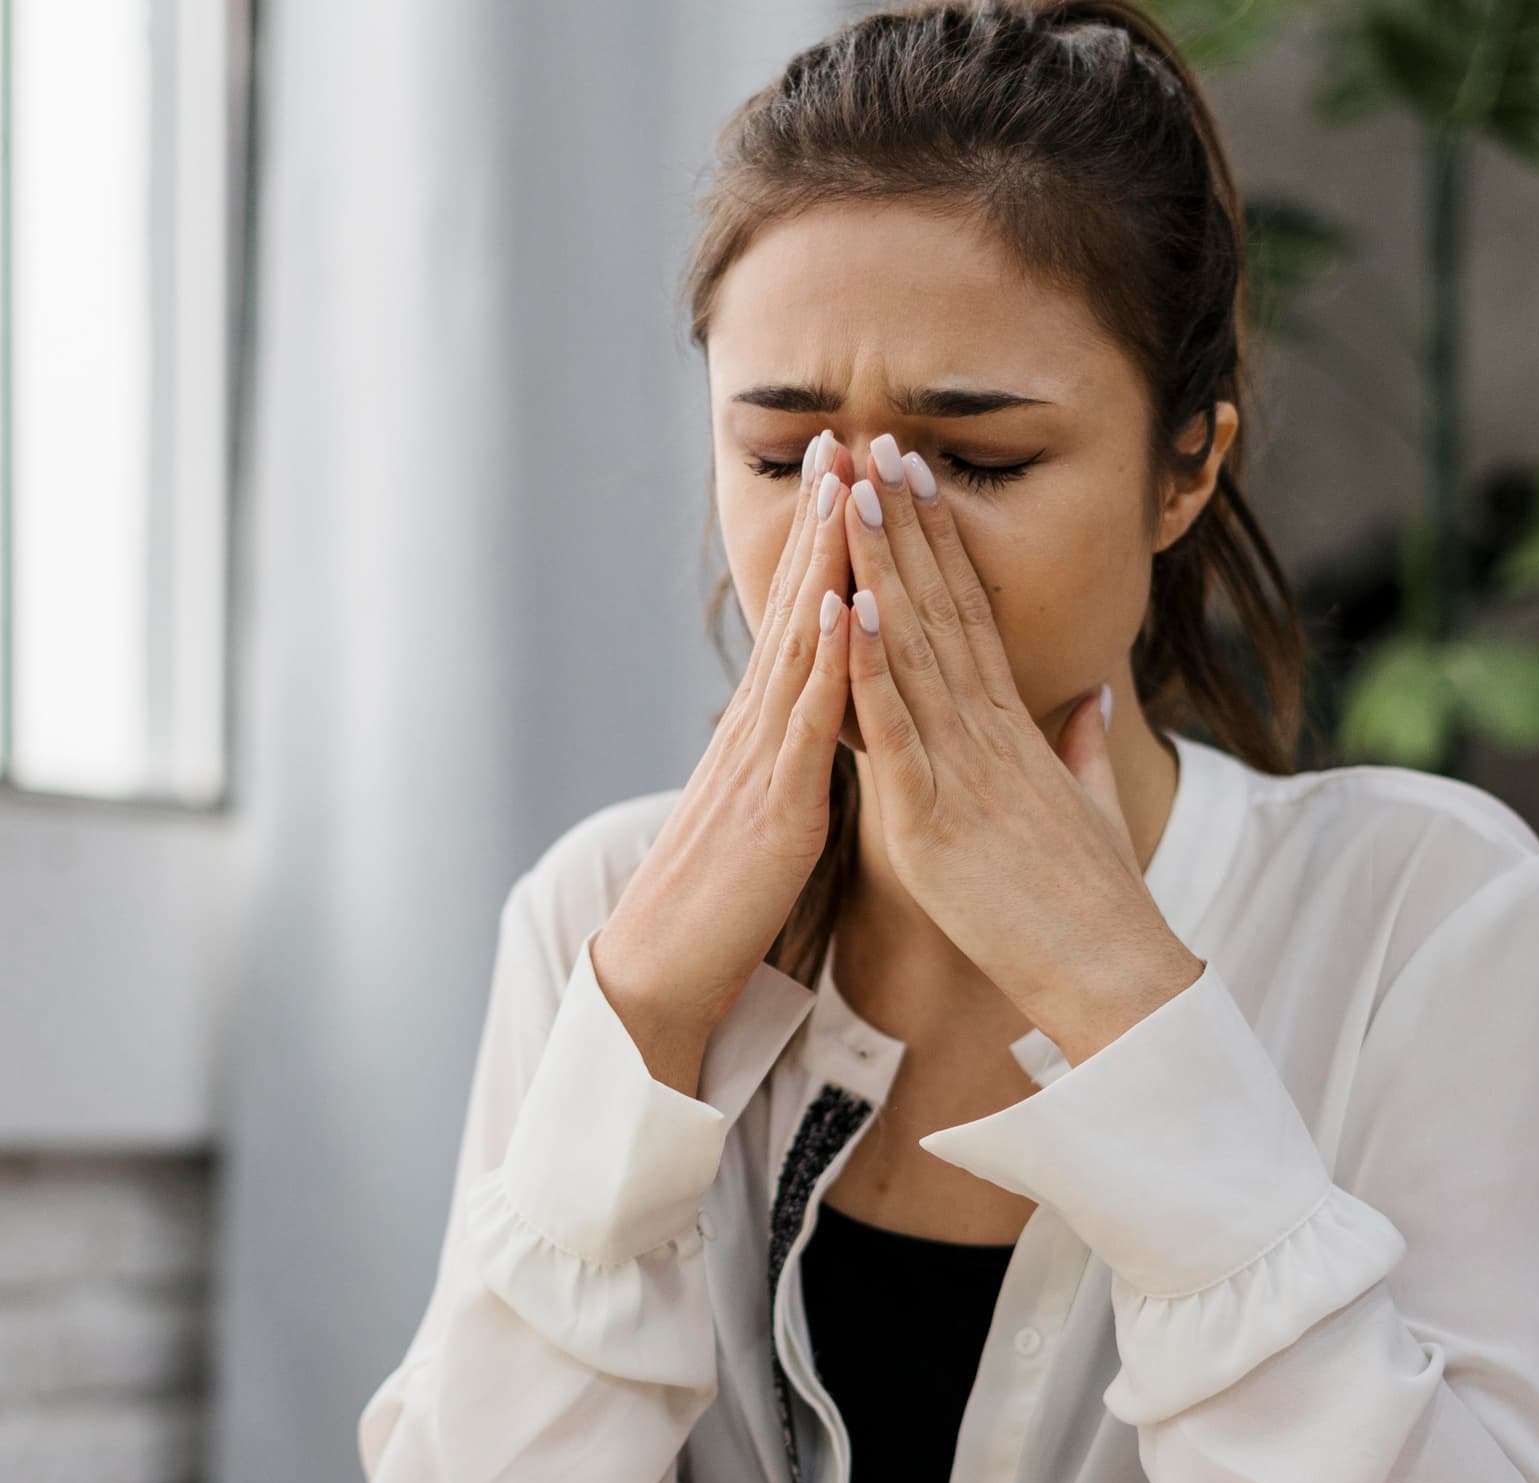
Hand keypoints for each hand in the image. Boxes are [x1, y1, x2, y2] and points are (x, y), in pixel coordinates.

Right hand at [592, 433, 857, 1075]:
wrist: (668, 972)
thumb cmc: (726, 904)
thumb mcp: (773, 815)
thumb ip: (798, 763)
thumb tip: (828, 725)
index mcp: (766, 734)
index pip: (800, 621)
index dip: (824, 546)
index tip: (848, 474)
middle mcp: (758, 731)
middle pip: (795, 607)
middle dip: (822, 522)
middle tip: (845, 434)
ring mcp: (762, 763)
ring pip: (799, 645)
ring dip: (824, 563)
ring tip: (845, 486)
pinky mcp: (776, 810)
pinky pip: (805, 726)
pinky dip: (827, 663)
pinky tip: (844, 606)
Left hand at [837, 436, 1202, 1065]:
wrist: (1117, 977)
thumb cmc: (1102, 909)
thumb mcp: (1095, 813)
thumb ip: (1088, 750)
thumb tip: (1094, 698)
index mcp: (1017, 736)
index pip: (974, 619)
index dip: (942, 546)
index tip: (917, 480)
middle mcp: (989, 738)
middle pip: (940, 612)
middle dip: (904, 526)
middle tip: (874, 443)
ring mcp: (963, 773)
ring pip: (914, 652)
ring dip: (878, 568)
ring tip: (852, 491)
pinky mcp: (935, 821)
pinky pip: (898, 732)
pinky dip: (872, 669)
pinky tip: (851, 608)